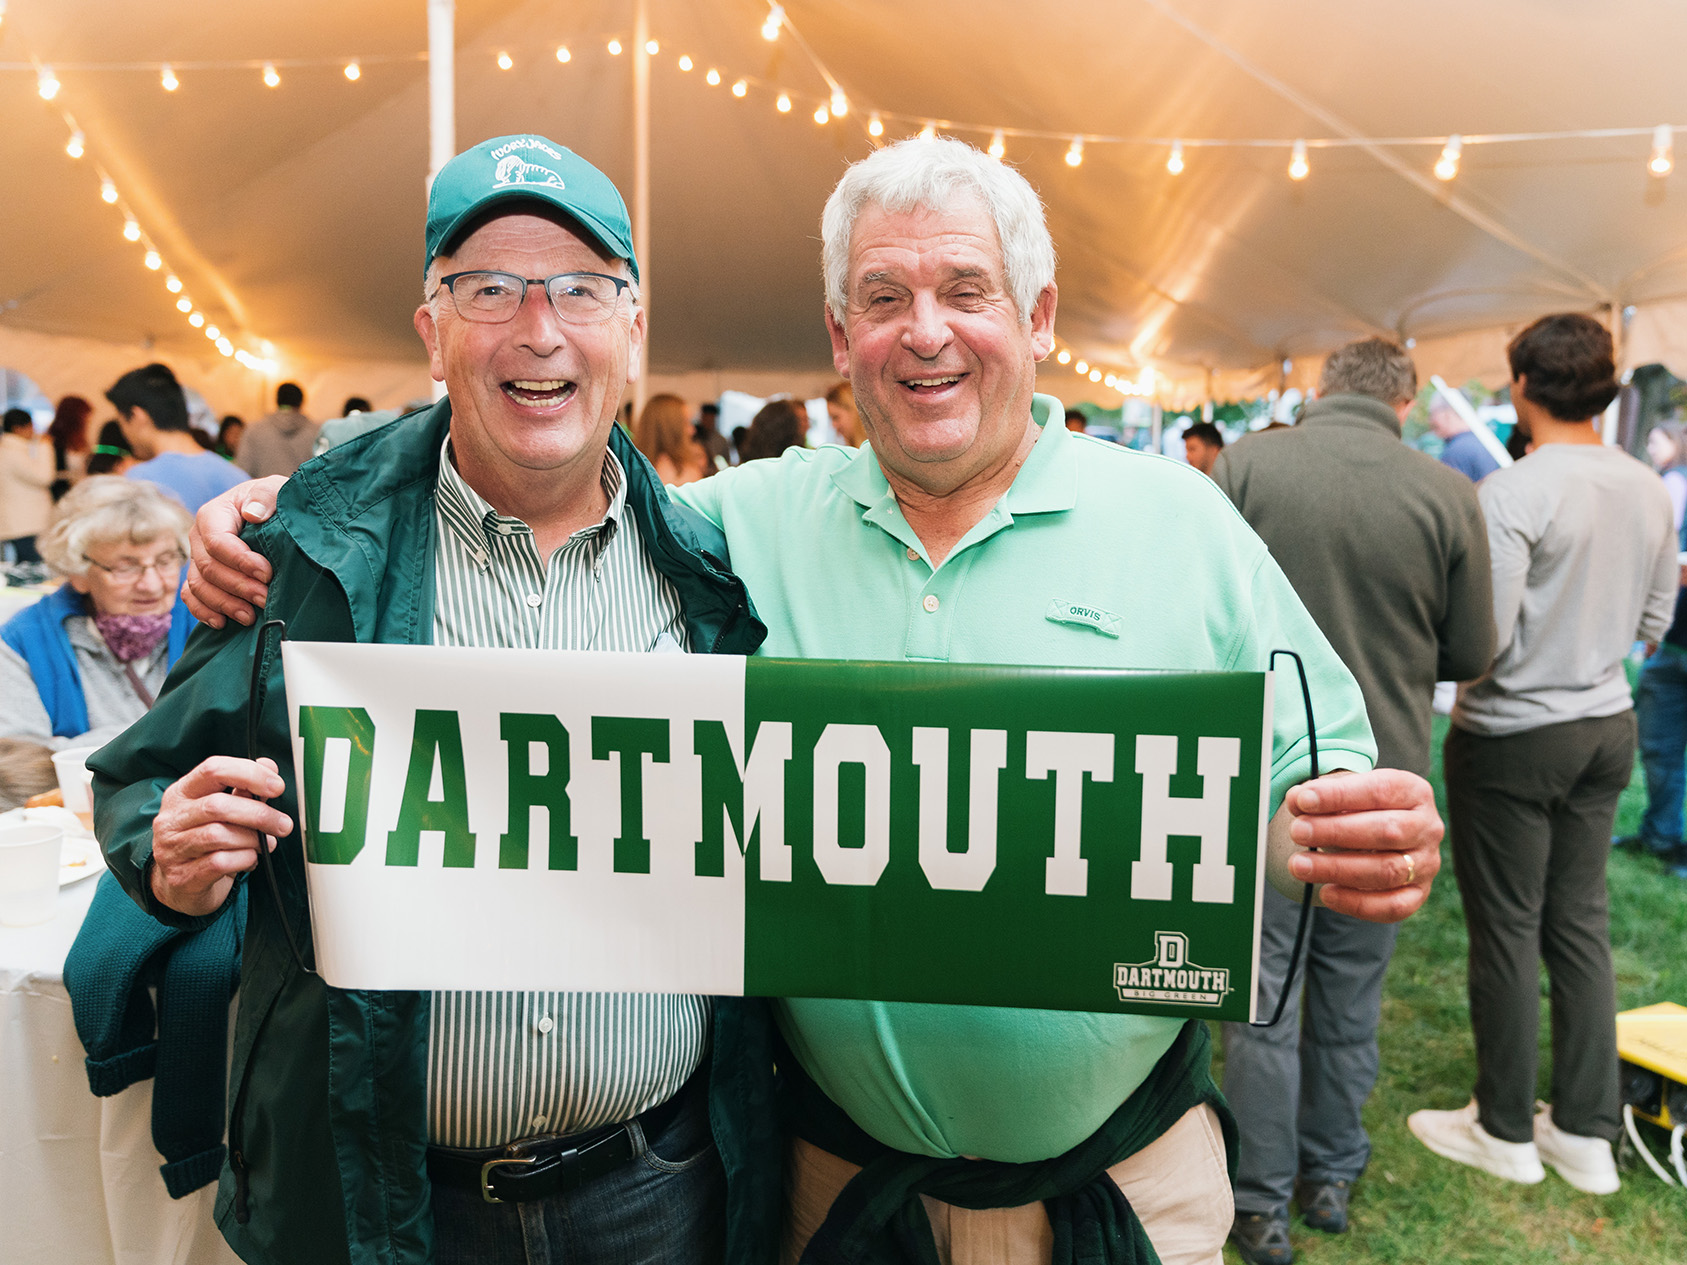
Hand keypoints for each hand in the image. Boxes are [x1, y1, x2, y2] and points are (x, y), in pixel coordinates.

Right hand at [149, 756, 292, 916]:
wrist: (180, 887)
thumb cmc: (204, 843)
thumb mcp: (221, 813)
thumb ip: (244, 789)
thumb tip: (269, 766)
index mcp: (181, 793)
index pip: (213, 769)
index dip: (249, 773)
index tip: (277, 786)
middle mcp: (171, 819)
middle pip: (218, 805)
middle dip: (258, 814)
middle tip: (282, 824)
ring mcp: (172, 848)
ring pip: (218, 835)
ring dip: (253, 839)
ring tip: (265, 844)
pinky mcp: (181, 876)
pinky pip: (219, 862)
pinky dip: (244, 859)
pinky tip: (250, 860)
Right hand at [182, 476, 286, 627]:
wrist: (271, 513)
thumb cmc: (273, 502)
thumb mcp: (275, 491)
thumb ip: (266, 496)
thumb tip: (253, 513)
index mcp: (213, 514)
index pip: (218, 541)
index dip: (240, 561)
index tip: (267, 573)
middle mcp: (199, 538)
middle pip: (208, 568)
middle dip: (237, 587)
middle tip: (265, 599)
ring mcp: (197, 559)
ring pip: (198, 586)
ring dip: (223, 604)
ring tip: (250, 616)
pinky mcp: (200, 577)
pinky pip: (191, 597)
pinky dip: (203, 611)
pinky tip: (222, 622)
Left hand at [1283, 768, 1440, 922]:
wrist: (1376, 836)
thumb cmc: (1357, 808)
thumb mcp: (1341, 793)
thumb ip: (1317, 795)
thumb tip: (1295, 800)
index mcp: (1414, 792)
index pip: (1380, 790)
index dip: (1340, 795)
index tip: (1303, 800)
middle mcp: (1427, 827)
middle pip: (1387, 831)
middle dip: (1336, 832)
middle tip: (1297, 832)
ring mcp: (1426, 864)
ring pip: (1387, 871)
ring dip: (1338, 869)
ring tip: (1299, 865)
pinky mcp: (1418, 894)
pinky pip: (1392, 906)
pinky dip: (1357, 902)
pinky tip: (1326, 893)